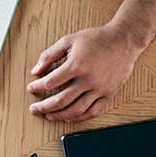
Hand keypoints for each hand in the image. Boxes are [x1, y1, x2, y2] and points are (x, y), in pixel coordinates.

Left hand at [26, 24, 144, 121]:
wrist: (124, 40)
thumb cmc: (97, 39)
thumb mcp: (69, 40)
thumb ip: (50, 55)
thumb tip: (35, 71)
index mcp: (76, 65)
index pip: (50, 82)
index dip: (37, 87)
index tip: (32, 88)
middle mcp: (88, 80)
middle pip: (60, 100)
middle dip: (44, 107)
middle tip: (35, 109)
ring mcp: (99, 89)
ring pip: (76, 110)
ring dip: (59, 116)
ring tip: (49, 116)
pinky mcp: (109, 94)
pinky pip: (93, 112)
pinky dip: (79, 118)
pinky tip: (70, 117)